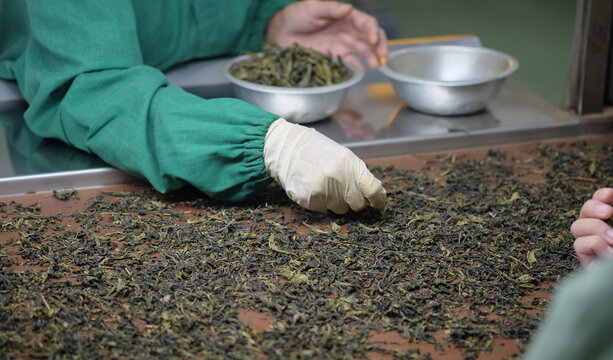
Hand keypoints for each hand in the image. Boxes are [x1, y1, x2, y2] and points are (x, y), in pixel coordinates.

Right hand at [263, 118, 386, 213]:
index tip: (379, 204)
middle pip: (357, 204)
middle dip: (353, 200)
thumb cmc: (316, 150)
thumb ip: (357, 174)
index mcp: (350, 164)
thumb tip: (376, 194)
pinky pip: (322, 210)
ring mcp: (323, 190)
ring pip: (339, 209)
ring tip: (323, 184)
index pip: (372, 189)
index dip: (379, 200)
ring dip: (335, 202)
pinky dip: (319, 202)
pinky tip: (312, 187)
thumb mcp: (342, 155)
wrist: (285, 147)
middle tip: (343, 190)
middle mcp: (338, 178)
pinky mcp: (308, 199)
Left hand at [265, 0, 387, 68]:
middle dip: (379, 44)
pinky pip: (349, 63)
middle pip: (369, 37)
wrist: (281, 34)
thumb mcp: (311, 7)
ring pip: (363, 50)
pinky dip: (357, 67)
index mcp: (345, 16)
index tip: (373, 39)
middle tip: (382, 54)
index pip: (365, 22)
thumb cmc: (296, 15)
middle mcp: (347, 30)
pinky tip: (361, 71)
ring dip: (372, 56)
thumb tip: (348, 9)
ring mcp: (342, 44)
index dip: (372, 30)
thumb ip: (330, 8)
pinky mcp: (334, 57)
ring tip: (376, 64)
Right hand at [571, 188, 612, 266]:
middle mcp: (603, 232)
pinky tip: (609, 253)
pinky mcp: (588, 261)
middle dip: (593, 207)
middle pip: (584, 210)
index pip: (601, 201)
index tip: (611, 196)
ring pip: (577, 227)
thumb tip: (611, 202)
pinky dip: (594, 245)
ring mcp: (594, 247)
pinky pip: (579, 245)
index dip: (602, 195)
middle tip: (609, 213)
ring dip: (594, 228)